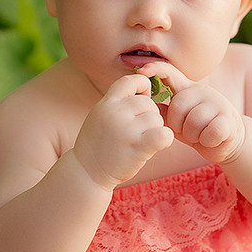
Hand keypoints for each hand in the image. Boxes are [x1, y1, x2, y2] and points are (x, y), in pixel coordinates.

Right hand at [73, 75, 173, 189]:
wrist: (86, 172)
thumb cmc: (98, 143)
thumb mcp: (101, 114)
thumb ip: (119, 102)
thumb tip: (146, 87)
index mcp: (107, 103)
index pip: (132, 80)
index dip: (142, 87)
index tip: (142, 99)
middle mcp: (116, 113)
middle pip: (149, 103)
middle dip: (148, 116)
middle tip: (137, 131)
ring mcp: (126, 130)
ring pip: (157, 119)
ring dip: (154, 130)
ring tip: (139, 141)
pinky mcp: (137, 147)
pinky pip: (163, 134)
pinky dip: (165, 139)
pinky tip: (157, 144)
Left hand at [135, 64, 245, 164]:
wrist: (227, 141)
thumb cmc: (197, 129)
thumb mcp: (177, 119)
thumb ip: (163, 110)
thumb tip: (141, 102)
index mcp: (188, 89)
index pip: (170, 72)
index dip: (155, 69)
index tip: (141, 72)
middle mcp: (203, 91)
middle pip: (178, 107)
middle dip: (178, 125)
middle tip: (187, 131)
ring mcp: (218, 103)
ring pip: (194, 122)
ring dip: (194, 136)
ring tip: (199, 135)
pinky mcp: (229, 119)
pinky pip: (210, 132)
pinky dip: (207, 141)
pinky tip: (211, 139)